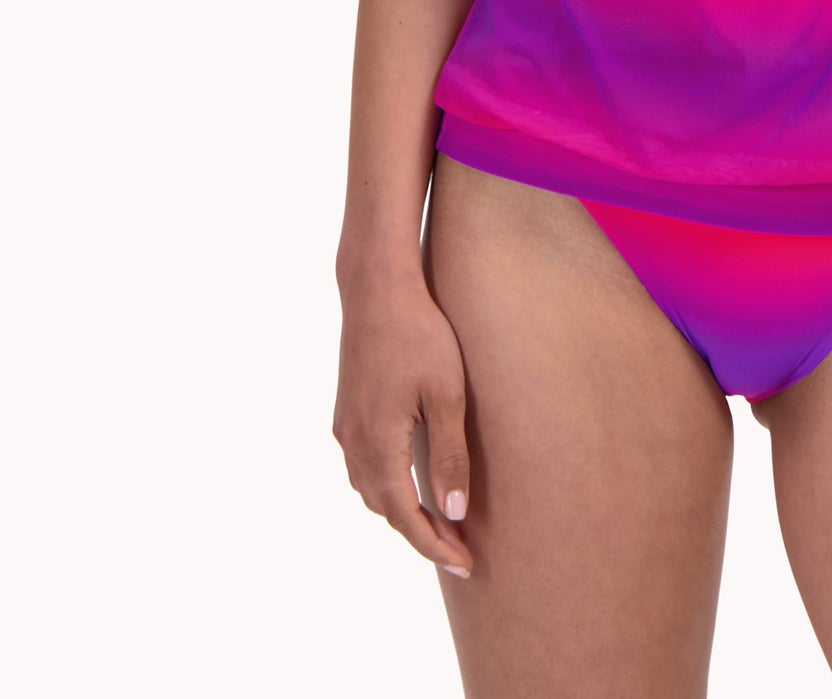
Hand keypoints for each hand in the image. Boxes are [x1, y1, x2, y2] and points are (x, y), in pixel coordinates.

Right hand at [333, 267, 474, 578]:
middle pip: (385, 509)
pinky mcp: (347, 410)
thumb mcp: (446, 396)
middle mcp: (354, 443)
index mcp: (379, 445)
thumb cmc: (419, 335)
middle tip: (458, 549)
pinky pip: (363, 465)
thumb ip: (449, 456)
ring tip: (437, 520)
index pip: (406, 516)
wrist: (377, 289)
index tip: (463, 566)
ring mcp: (346, 426)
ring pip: (370, 489)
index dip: (433, 546)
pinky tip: (409, 478)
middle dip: (419, 533)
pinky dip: (386, 484)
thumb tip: (452, 512)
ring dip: (401, 510)